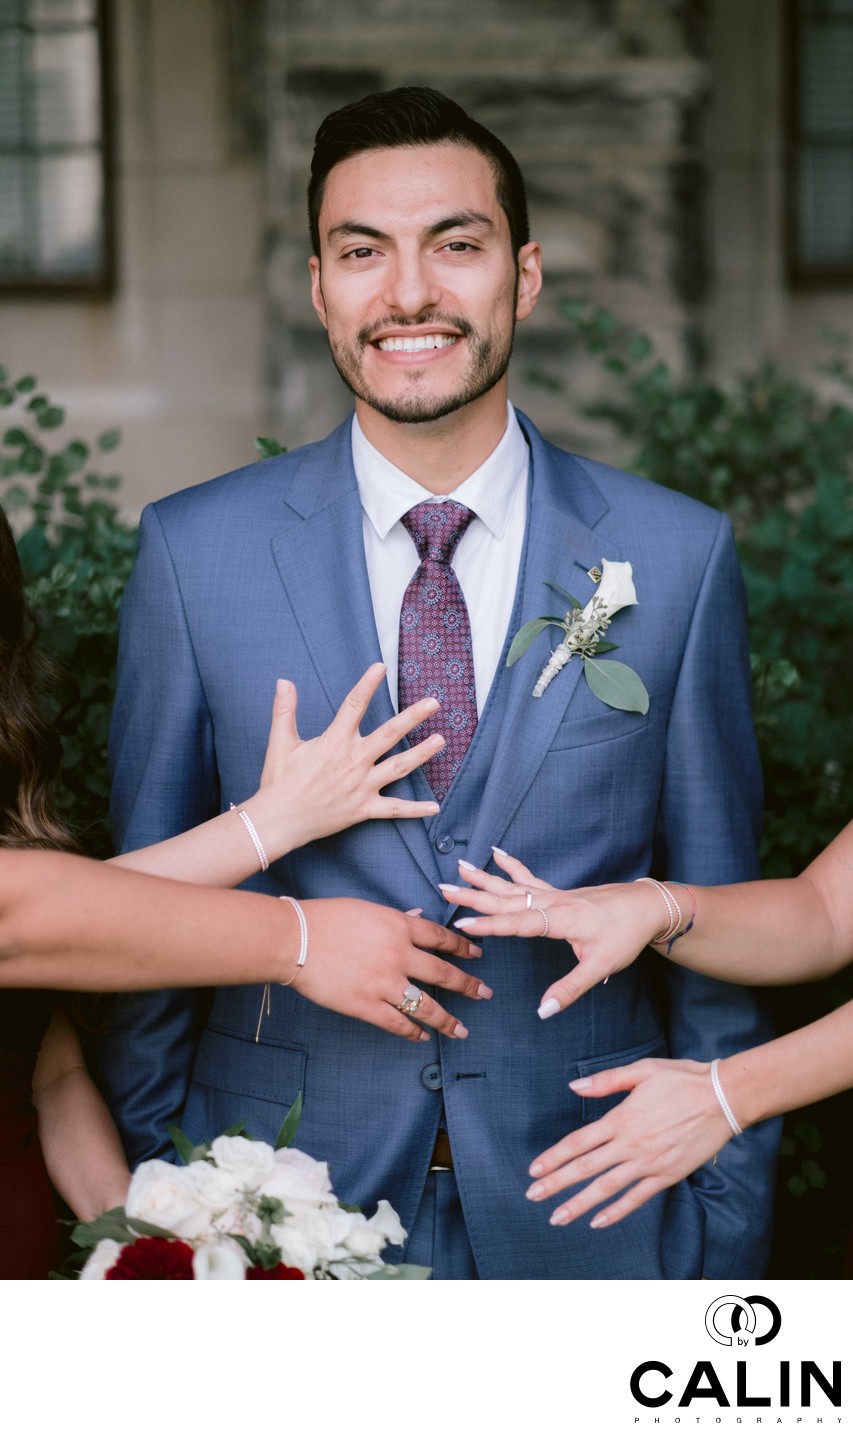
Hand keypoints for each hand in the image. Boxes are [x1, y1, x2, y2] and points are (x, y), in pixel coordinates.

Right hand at [247, 663, 444, 855]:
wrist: (280, 820)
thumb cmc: (280, 781)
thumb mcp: (280, 742)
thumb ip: (285, 710)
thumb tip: (283, 681)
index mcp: (334, 742)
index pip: (354, 706)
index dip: (367, 685)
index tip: (381, 667)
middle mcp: (353, 761)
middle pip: (389, 734)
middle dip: (413, 717)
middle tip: (434, 703)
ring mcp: (362, 786)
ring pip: (398, 767)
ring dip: (422, 754)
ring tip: (441, 740)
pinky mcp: (364, 808)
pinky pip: (394, 810)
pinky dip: (415, 810)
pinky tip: (435, 808)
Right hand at [288, 898, 490, 1041]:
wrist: (296, 939)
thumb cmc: (327, 918)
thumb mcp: (367, 910)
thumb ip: (396, 918)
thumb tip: (418, 916)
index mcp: (399, 926)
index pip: (441, 938)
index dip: (462, 947)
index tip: (476, 955)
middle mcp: (399, 955)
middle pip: (444, 973)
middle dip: (468, 985)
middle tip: (485, 994)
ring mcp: (384, 982)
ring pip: (426, 1006)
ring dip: (447, 1020)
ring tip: (462, 1031)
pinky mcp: (366, 1005)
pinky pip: (397, 1023)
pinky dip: (412, 1032)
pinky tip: (422, 1037)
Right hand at [449, 849, 663, 1015]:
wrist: (648, 907)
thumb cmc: (626, 935)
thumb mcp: (602, 966)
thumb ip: (571, 988)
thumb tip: (543, 1011)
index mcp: (560, 920)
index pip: (517, 923)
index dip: (489, 925)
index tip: (462, 923)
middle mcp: (552, 903)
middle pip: (506, 899)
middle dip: (474, 895)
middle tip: (445, 889)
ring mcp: (555, 895)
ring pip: (512, 886)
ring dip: (484, 878)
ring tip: (459, 868)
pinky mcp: (560, 892)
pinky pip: (528, 878)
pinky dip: (511, 866)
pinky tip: (496, 854)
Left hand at [525, 1058, 732, 1228]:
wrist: (723, 1098)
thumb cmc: (682, 1080)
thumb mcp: (642, 1071)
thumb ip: (605, 1081)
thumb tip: (573, 1086)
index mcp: (621, 1118)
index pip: (578, 1142)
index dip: (554, 1157)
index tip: (534, 1170)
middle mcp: (631, 1144)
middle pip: (585, 1168)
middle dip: (556, 1184)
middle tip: (532, 1196)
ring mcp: (649, 1163)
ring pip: (606, 1189)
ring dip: (579, 1205)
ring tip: (557, 1217)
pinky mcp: (667, 1175)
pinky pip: (636, 1198)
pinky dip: (616, 1212)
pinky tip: (598, 1221)